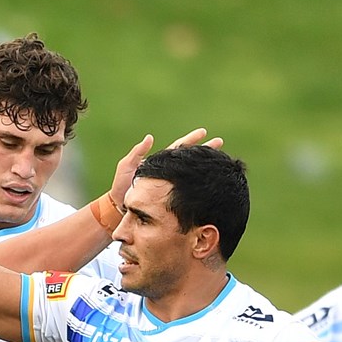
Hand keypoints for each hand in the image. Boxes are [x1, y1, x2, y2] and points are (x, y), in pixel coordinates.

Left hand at [105, 128, 223, 209]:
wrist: (121, 208)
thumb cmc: (121, 187)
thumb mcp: (127, 167)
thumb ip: (137, 153)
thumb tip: (150, 137)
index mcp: (160, 162)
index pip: (179, 148)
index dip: (191, 140)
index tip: (204, 132)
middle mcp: (169, 172)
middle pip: (190, 157)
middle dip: (205, 149)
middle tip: (220, 142)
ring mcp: (171, 184)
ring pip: (191, 172)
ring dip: (205, 165)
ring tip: (221, 161)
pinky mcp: (171, 196)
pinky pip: (187, 188)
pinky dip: (199, 183)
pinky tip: (210, 183)